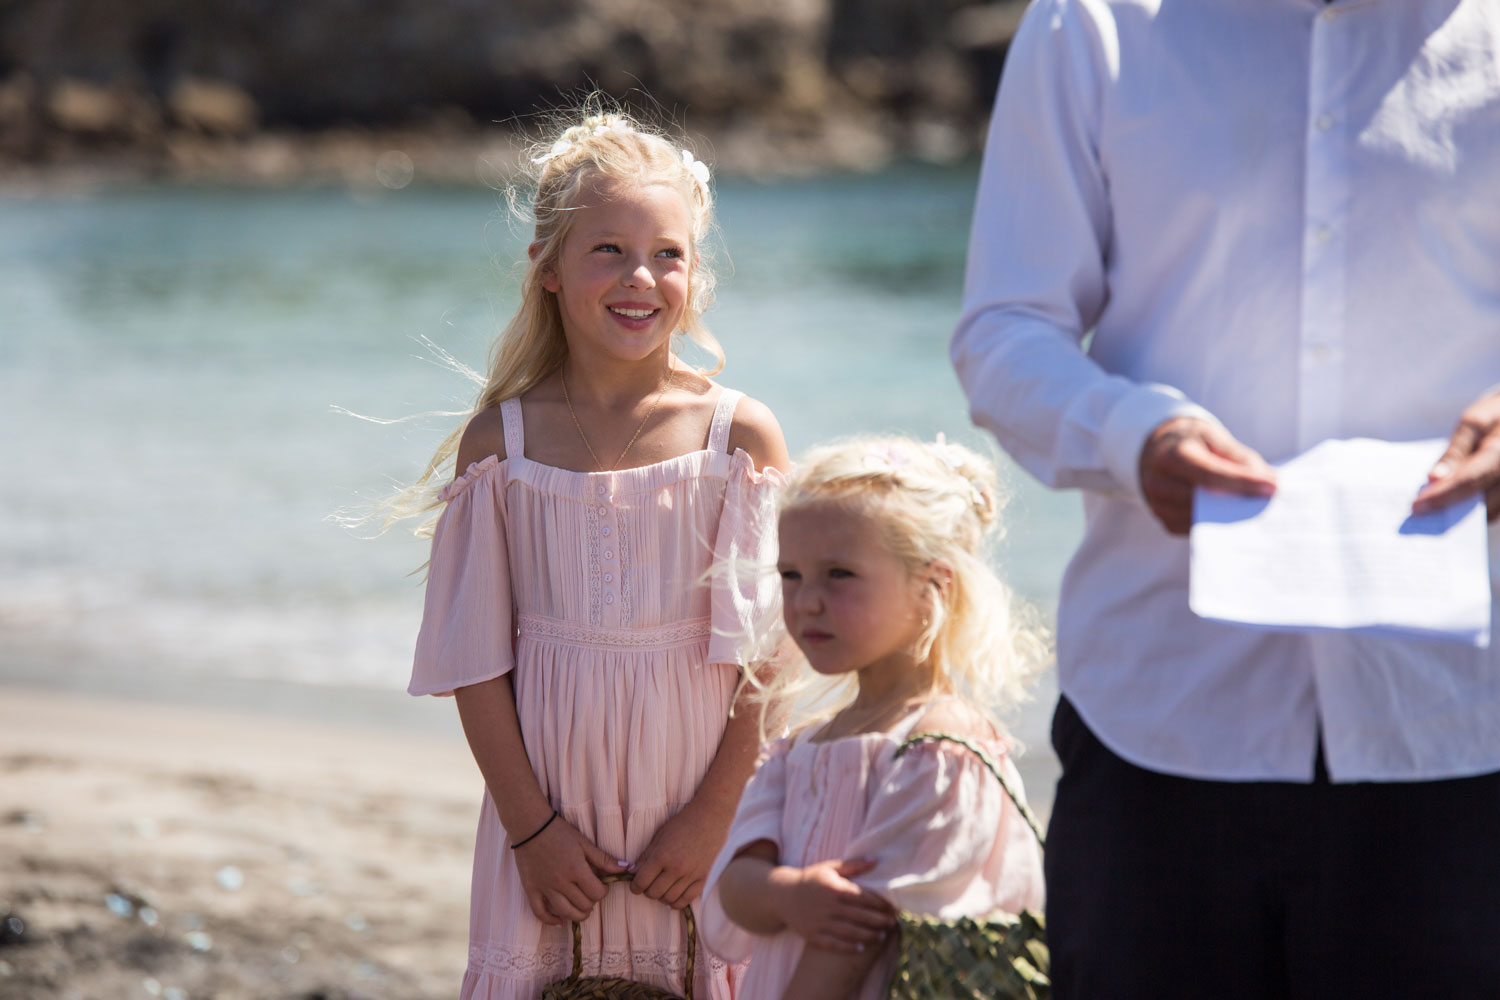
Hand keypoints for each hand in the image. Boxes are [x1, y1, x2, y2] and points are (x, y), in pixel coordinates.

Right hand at [512, 814, 624, 924]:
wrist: (530, 826)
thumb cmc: (559, 832)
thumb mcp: (584, 843)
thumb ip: (604, 859)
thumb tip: (625, 868)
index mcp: (576, 870)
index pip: (597, 893)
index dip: (603, 892)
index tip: (601, 886)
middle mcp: (561, 882)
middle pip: (583, 905)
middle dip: (591, 901)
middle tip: (590, 893)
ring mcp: (545, 888)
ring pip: (566, 913)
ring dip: (577, 914)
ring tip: (581, 909)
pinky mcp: (531, 890)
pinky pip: (540, 913)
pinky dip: (551, 920)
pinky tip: (559, 920)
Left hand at [630, 803, 725, 909]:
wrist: (711, 817)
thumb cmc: (683, 823)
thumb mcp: (660, 835)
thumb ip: (646, 856)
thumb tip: (632, 872)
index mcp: (662, 855)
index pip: (641, 882)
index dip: (635, 887)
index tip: (635, 885)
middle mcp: (676, 868)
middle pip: (653, 893)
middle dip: (647, 891)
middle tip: (648, 884)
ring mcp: (691, 875)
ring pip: (668, 899)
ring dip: (661, 896)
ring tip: (661, 888)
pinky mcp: (703, 878)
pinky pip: (686, 900)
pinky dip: (676, 902)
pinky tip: (673, 895)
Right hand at [769, 857, 895, 952]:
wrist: (782, 895)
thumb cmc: (811, 879)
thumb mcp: (829, 868)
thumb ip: (853, 865)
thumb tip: (875, 860)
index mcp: (833, 888)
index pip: (862, 896)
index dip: (879, 903)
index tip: (892, 907)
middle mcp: (827, 906)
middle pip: (858, 915)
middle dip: (878, 920)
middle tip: (892, 922)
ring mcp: (819, 922)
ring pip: (848, 932)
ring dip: (867, 935)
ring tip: (882, 936)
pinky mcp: (811, 935)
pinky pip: (832, 944)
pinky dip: (847, 947)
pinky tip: (861, 948)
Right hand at [1138, 416, 1276, 534]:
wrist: (1158, 451)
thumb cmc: (1192, 443)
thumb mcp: (1214, 438)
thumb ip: (1240, 459)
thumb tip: (1269, 482)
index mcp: (1171, 456)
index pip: (1210, 474)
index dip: (1243, 482)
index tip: (1274, 487)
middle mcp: (1158, 483)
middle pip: (1204, 501)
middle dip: (1240, 502)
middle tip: (1273, 503)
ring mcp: (1158, 505)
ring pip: (1201, 519)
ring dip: (1230, 517)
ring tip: (1258, 511)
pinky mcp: (1165, 521)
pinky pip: (1196, 529)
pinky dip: (1217, 525)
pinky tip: (1235, 517)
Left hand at [1413, 392, 1499, 520]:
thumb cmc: (1496, 416)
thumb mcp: (1475, 423)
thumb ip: (1456, 450)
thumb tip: (1434, 477)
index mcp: (1499, 451)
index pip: (1470, 479)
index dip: (1442, 495)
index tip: (1416, 507)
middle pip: (1480, 500)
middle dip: (1449, 508)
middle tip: (1420, 513)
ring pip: (1489, 510)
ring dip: (1462, 513)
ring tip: (1433, 512)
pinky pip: (1494, 508)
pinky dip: (1474, 510)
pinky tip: (1454, 505)